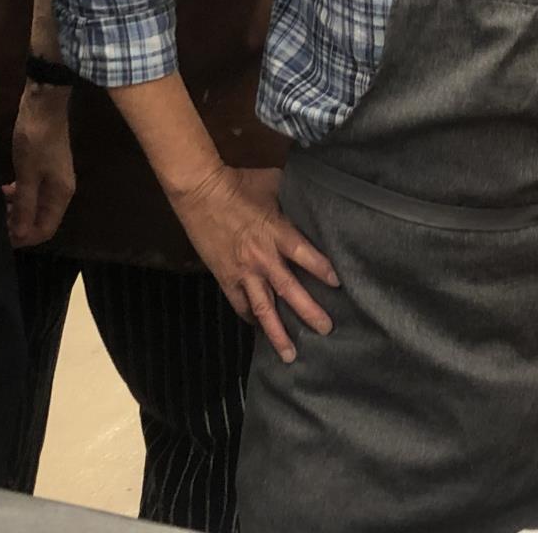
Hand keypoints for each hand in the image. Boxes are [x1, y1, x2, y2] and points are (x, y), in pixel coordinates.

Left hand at [6, 85, 74, 247]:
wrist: (44, 104)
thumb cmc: (35, 140)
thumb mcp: (26, 174)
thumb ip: (24, 204)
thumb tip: (20, 234)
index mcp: (60, 195)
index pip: (45, 229)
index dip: (24, 237)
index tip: (1, 237)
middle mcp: (60, 190)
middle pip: (41, 219)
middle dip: (19, 225)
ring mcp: (54, 178)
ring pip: (35, 205)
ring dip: (17, 210)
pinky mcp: (45, 168)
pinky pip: (33, 191)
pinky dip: (19, 196)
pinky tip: (4, 192)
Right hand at [173, 165, 337, 362]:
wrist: (199, 191)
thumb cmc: (238, 183)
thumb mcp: (272, 183)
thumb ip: (292, 196)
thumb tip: (313, 192)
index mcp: (276, 232)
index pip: (305, 255)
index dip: (322, 270)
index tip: (338, 285)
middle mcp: (262, 258)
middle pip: (290, 290)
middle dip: (309, 312)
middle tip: (326, 330)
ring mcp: (242, 272)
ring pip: (263, 309)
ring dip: (277, 332)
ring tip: (290, 355)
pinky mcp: (225, 277)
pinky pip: (240, 304)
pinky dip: (251, 318)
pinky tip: (259, 329)